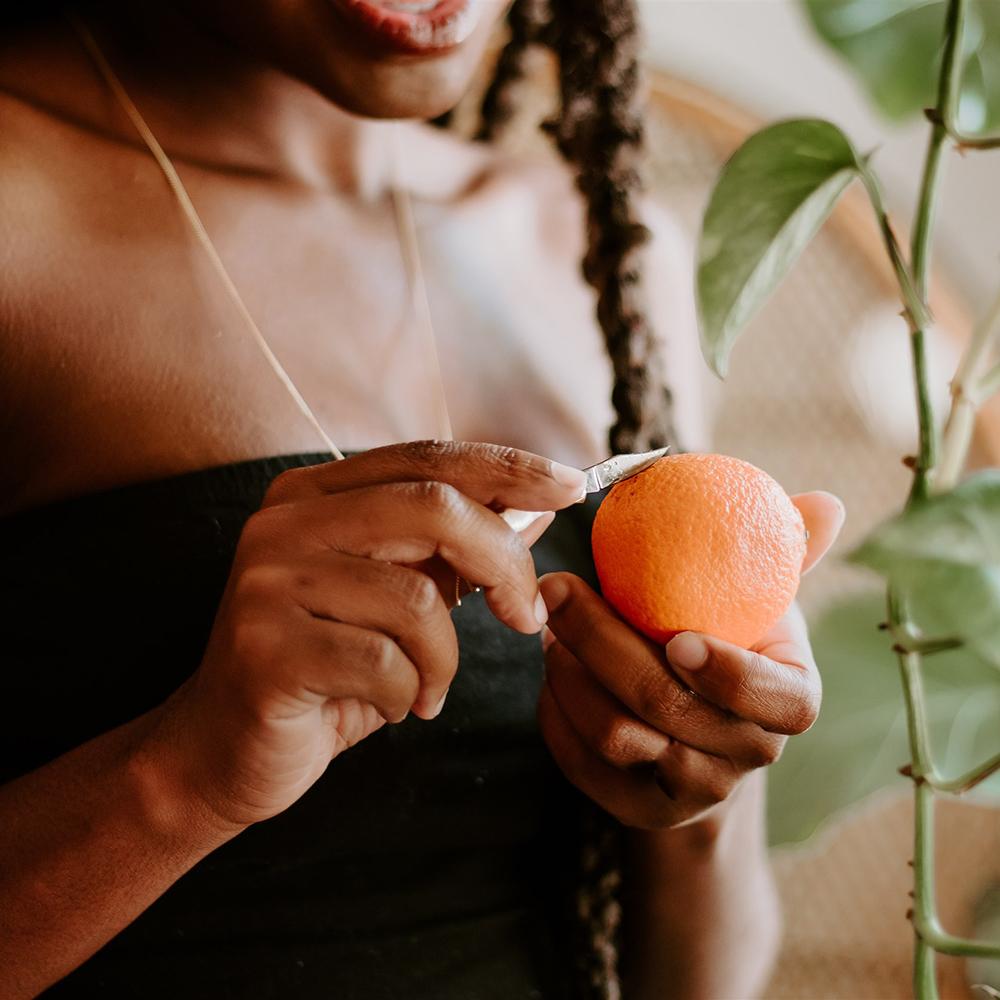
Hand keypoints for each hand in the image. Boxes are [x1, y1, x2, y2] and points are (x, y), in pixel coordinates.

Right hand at [145, 441, 586, 830]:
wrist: (222, 751)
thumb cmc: (326, 669)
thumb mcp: (397, 598)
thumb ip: (455, 551)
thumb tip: (536, 508)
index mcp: (314, 494)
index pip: (427, 458)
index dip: (508, 468)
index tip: (574, 486)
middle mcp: (284, 522)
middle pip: (433, 509)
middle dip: (503, 564)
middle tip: (527, 618)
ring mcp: (268, 582)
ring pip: (417, 601)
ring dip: (444, 659)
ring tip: (424, 686)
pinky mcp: (264, 648)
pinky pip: (387, 663)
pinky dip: (409, 694)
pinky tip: (389, 707)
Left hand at [537, 491, 844, 829]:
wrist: (703, 729)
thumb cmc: (733, 639)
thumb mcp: (764, 596)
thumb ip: (788, 550)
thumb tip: (827, 503)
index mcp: (790, 701)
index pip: (779, 702)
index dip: (730, 676)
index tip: (678, 638)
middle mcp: (748, 755)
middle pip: (667, 708)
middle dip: (602, 643)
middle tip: (557, 588)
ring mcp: (692, 790)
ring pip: (616, 736)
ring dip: (570, 674)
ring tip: (548, 627)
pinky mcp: (638, 808)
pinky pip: (581, 765)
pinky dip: (555, 712)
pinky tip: (550, 668)